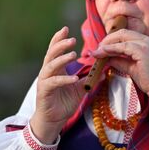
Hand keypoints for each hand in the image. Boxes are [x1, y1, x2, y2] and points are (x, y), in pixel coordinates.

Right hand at [30, 26, 85, 143]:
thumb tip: (104, 72)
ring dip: (61, 59)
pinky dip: (63, 79)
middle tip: (72, 39)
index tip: (65, 28)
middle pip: (51, 54)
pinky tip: (73, 78)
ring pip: (50, 66)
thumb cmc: (64, 103)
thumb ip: (89, 80)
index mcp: (55, 69)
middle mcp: (48, 72)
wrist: (54, 120)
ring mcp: (44, 81)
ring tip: (72, 54)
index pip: (55, 50)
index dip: (59, 39)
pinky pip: (53, 82)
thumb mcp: (79, 89)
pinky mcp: (44, 91)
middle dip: (60, 45)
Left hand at [91, 29, 148, 110]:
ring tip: (97, 52)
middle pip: (122, 33)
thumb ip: (119, 60)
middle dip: (107, 39)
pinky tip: (104, 53)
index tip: (101, 47)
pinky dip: (112, 48)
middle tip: (97, 49)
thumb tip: (105, 56)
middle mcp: (147, 40)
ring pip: (121, 37)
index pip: (125, 35)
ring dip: (107, 44)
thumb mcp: (130, 67)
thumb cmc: (147, 79)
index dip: (111, 39)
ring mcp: (146, 44)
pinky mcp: (143, 50)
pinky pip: (123, 46)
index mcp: (145, 42)